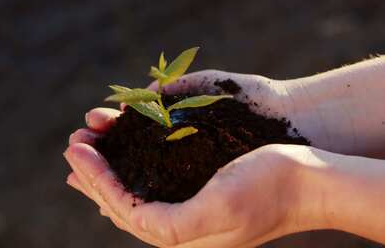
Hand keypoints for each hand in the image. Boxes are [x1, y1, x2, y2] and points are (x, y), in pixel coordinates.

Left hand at [64, 108, 328, 246]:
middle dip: (94, 176)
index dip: (95, 180)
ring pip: (137, 197)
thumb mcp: (222, 208)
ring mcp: (193, 214)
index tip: (76, 150)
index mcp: (183, 237)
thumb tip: (133, 222)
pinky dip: (133, 174)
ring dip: (109, 174)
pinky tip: (124, 169)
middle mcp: (183, 230)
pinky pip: (156, 189)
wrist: (312, 184)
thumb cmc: (271, 189)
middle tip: (72, 146)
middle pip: (123, 205)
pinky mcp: (202, 198)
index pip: (123, 209)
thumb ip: (175, 226)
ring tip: (86, 157)